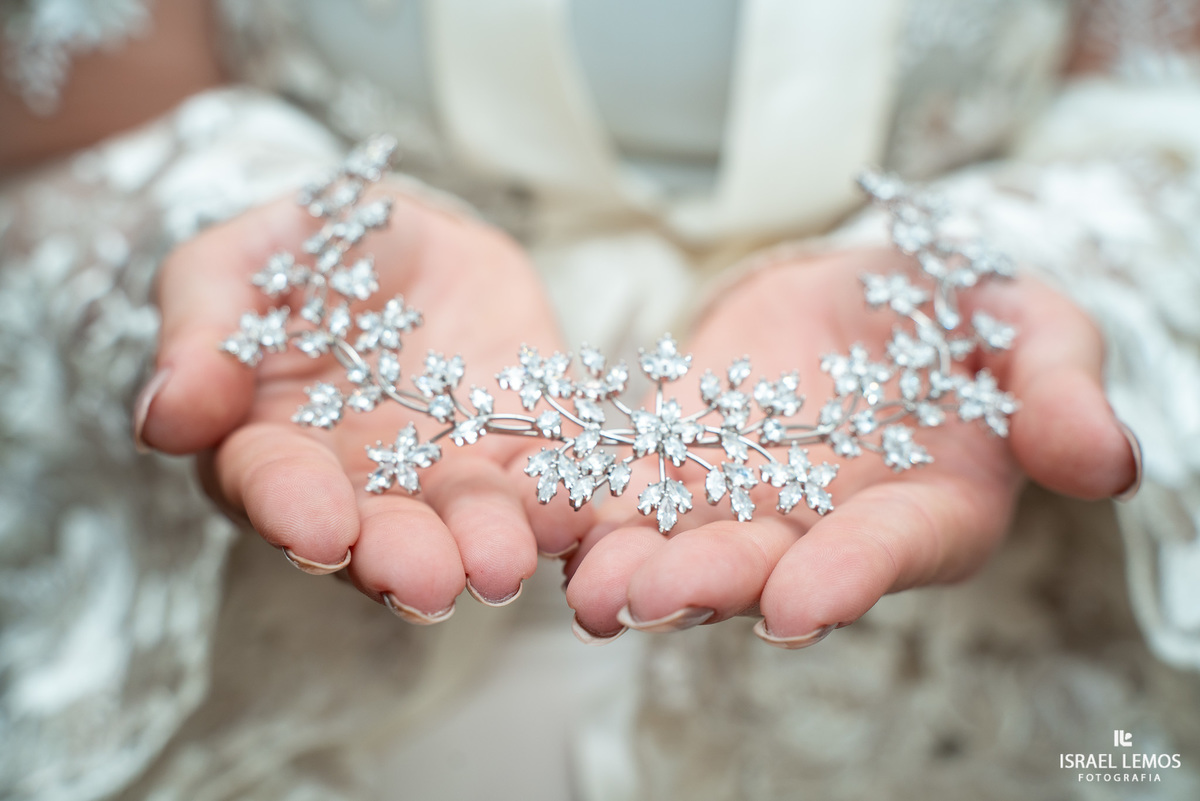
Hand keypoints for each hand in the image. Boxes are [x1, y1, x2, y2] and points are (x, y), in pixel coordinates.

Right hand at [137, 188, 592, 619]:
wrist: (415, 241)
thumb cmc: (310, 253)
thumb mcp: (239, 261)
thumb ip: (202, 328)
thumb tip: (166, 417)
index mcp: (275, 445)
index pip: (276, 486)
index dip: (294, 508)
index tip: (320, 530)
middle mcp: (362, 483)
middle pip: (376, 534)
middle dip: (400, 559)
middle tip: (429, 583)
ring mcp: (449, 474)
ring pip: (465, 526)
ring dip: (484, 548)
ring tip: (504, 564)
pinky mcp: (527, 453)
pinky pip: (549, 485)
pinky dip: (565, 503)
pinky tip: (581, 513)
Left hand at [564, 248, 1137, 643]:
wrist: (876, 290)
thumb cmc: (970, 319)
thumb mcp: (1035, 334)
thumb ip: (1059, 393)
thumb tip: (1104, 461)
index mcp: (924, 511)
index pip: (888, 552)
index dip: (848, 577)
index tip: (799, 603)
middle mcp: (826, 525)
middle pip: (769, 564)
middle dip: (713, 583)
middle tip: (652, 600)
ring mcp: (746, 495)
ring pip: (685, 541)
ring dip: (634, 566)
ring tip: (584, 586)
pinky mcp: (682, 453)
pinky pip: (631, 484)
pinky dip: (591, 503)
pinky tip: (543, 514)